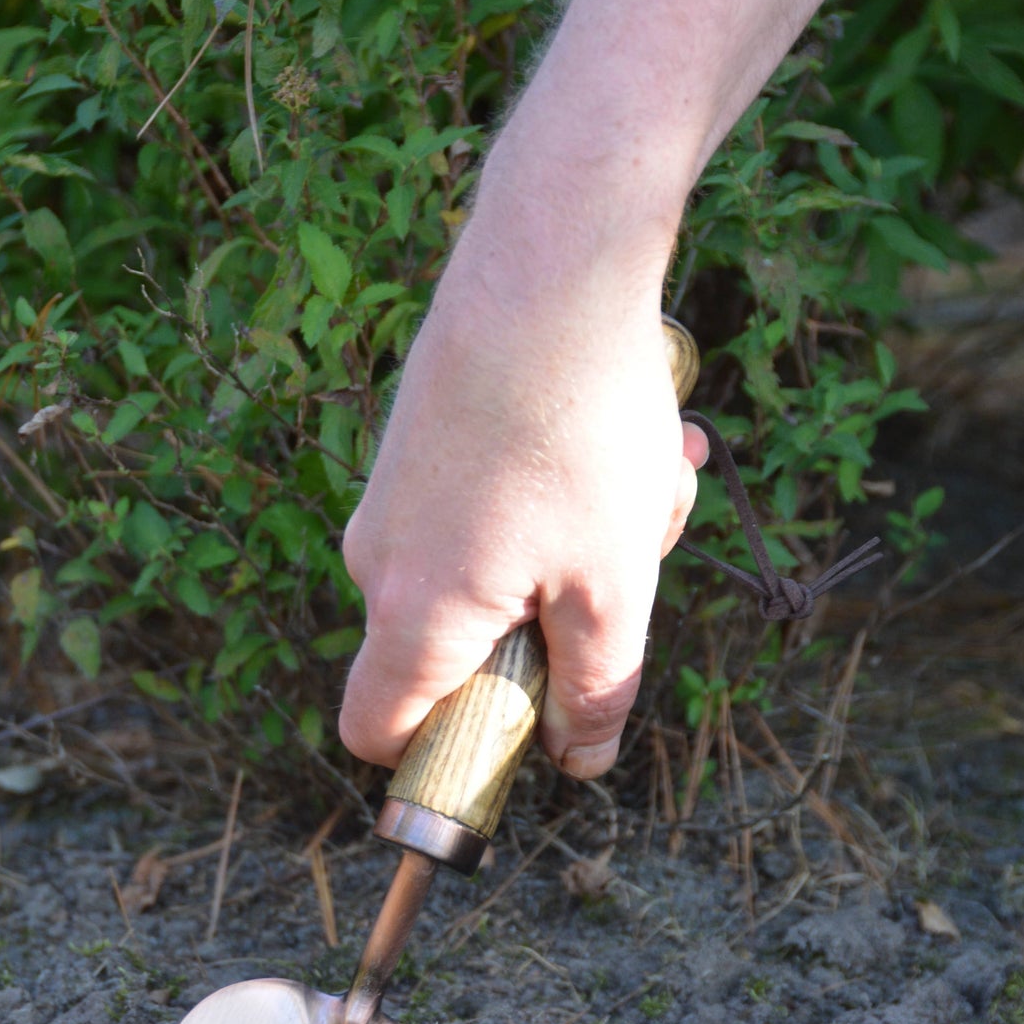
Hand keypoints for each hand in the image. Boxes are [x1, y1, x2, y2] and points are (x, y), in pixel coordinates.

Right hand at [339, 218, 706, 779]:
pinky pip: (489, 508)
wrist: (548, 261)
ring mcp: (393, 495)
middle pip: (460, 649)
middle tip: (631, 561)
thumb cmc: (580, 432)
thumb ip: (596, 690)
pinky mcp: (418, 443)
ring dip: (580, 549)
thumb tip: (581, 761)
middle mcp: (377, 558)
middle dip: (556, 626)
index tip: (518, 732)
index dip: (439, 756)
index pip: (377, 732)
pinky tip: (624, 440)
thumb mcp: (615, 586)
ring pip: (494, 569)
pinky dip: (559, 495)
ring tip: (646, 482)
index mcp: (413, 614)